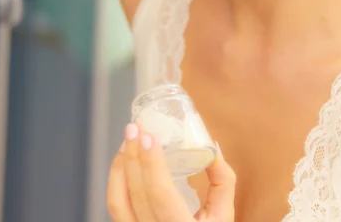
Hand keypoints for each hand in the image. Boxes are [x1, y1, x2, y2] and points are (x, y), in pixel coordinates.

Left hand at [107, 123, 235, 221]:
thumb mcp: (224, 215)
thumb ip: (222, 180)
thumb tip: (212, 144)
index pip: (160, 194)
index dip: (152, 164)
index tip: (149, 136)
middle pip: (135, 193)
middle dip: (132, 155)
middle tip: (134, 127)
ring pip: (117, 202)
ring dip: (120, 167)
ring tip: (127, 141)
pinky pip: (116, 207)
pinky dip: (116, 180)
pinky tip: (124, 161)